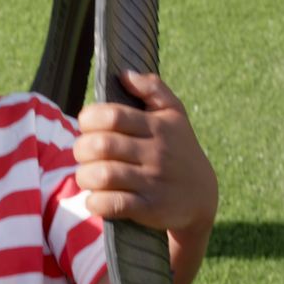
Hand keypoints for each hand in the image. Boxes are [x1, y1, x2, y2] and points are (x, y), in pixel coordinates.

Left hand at [73, 70, 216, 232]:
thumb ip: (152, 89)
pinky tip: (96, 198)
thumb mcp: (174, 115)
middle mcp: (156, 153)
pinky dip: (95, 202)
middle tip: (83, 154)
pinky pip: (113, 205)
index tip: (87, 126)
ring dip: (85, 176)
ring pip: (103, 175)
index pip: (112, 116)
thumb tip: (124, 74)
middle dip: (81, 149)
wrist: (202, 197)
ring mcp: (153, 182)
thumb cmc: (178, 150)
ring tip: (87, 176)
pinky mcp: (150, 209)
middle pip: (101, 146)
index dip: (89, 119)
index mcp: (157, 127)